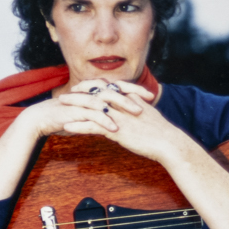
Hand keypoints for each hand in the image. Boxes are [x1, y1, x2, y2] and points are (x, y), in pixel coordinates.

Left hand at [67, 81, 195, 166]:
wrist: (169, 142)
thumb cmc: (161, 132)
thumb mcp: (149, 114)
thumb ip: (138, 107)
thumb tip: (132, 106)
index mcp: (130, 98)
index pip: (107, 87)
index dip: (92, 86)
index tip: (80, 87)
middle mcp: (123, 104)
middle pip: (95, 93)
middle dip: (78, 93)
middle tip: (65, 95)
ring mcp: (119, 116)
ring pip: (91, 107)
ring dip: (74, 108)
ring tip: (59, 109)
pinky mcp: (117, 130)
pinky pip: (93, 126)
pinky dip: (79, 126)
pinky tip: (67, 128)